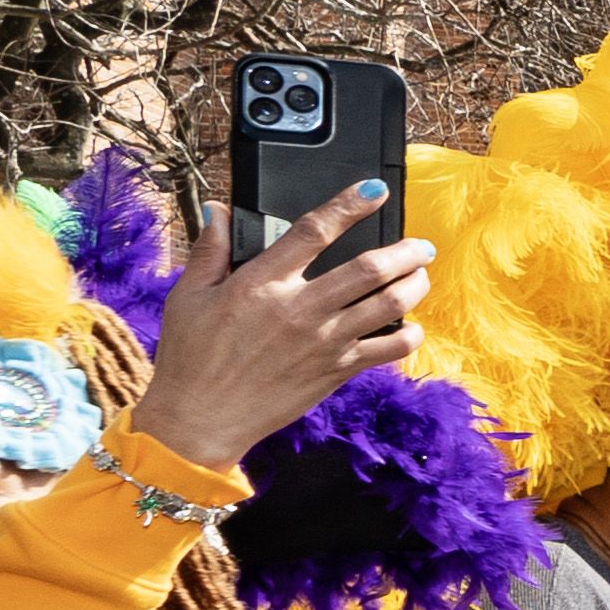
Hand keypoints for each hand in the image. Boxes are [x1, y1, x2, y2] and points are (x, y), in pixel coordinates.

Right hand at [136, 183, 430, 471]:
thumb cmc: (191, 357)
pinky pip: (388, 350)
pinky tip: (410, 325)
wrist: (201, 418)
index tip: (373, 191)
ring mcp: (324, 342)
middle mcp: (301, 309)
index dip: (348, 205)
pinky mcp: (336, 371)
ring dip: (414, 286)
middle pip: (369, 269)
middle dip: (405, 252)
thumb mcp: (188, 296)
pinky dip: (408, 335)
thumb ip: (211, 250)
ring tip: (421, 276)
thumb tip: (219, 211)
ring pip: (388, 305)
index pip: (313, 231)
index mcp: (262, 283)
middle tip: (421, 246)